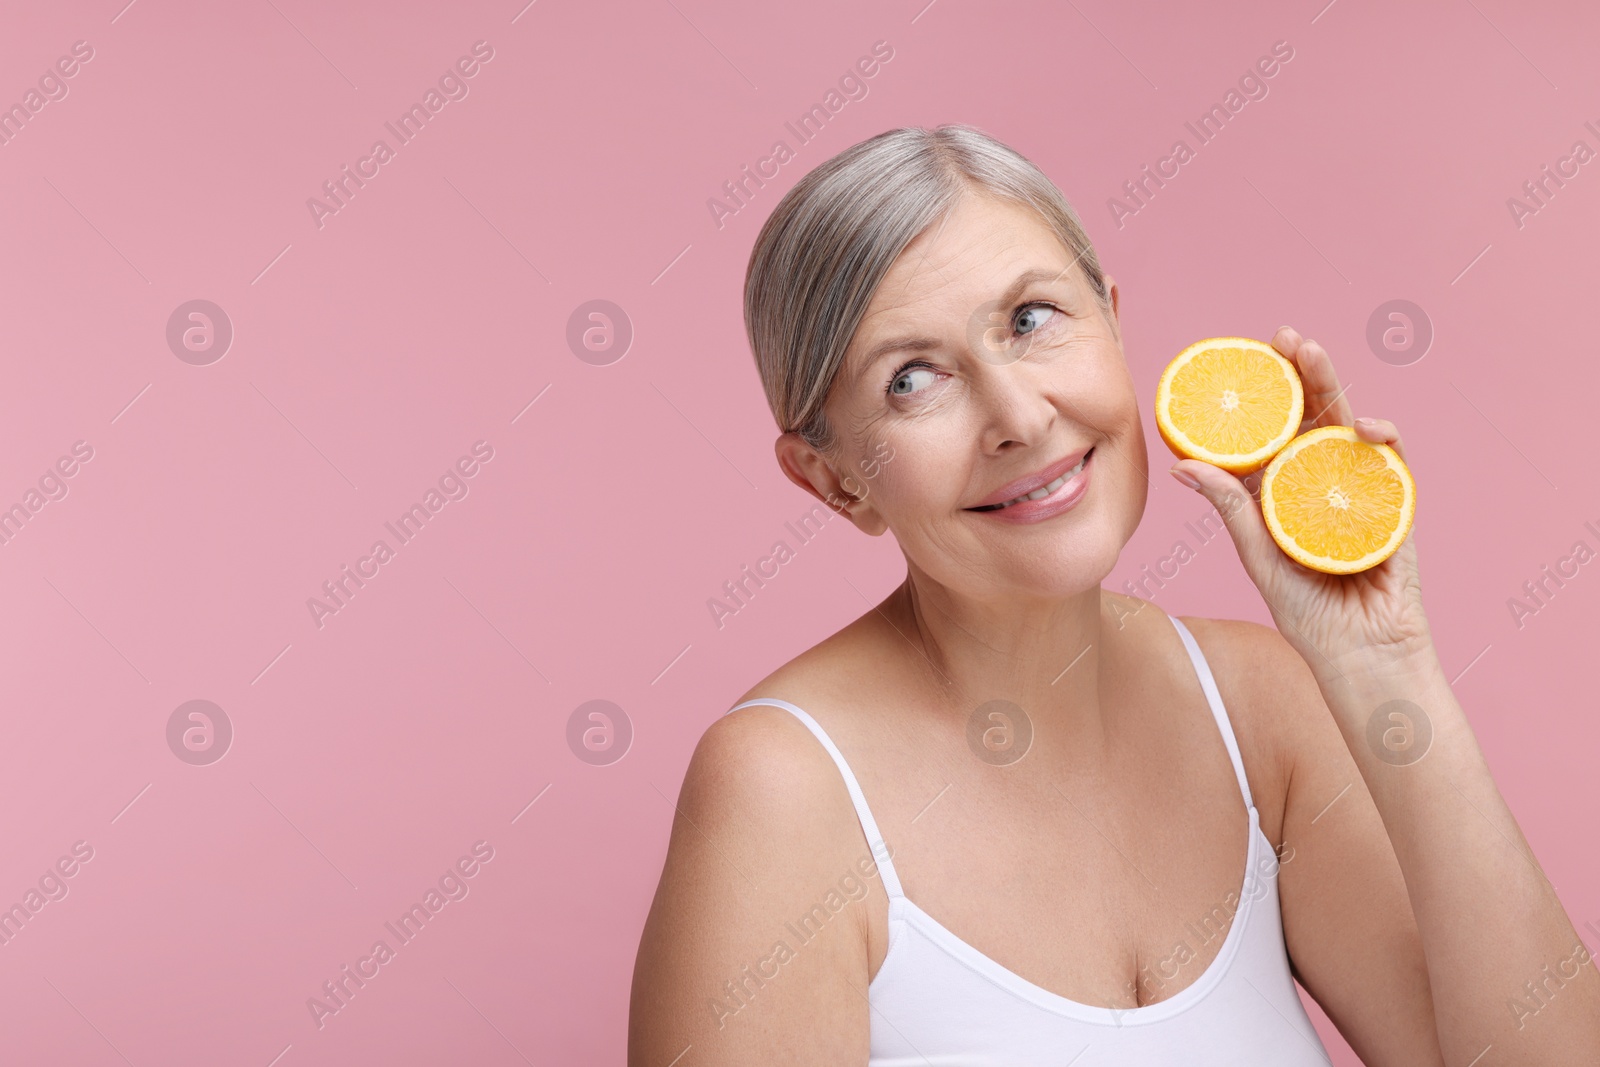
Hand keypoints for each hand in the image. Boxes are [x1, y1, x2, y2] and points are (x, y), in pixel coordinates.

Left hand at [1167, 327, 1438, 683]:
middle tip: (1285, 336)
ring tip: (1313, 354)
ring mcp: (1364, 491)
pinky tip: (1367, 427)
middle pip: (1317, 416)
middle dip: (1304, 372)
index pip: (1279, 431)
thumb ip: (1231, 508)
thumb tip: (1183, 464)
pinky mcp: (1396, 508)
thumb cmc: (1309, 614)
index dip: (1267, 395)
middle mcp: (1327, 483)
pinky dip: (1382, 442)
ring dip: (1336, 387)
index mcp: (1290, 490)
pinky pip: (1393, 465)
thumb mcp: (1259, 557)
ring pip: (1351, 427)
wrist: (1360, 657)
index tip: (1245, 359)